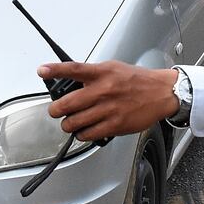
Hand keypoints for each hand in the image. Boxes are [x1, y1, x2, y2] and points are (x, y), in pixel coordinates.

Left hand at [41, 61, 178, 141]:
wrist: (161, 92)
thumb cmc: (137, 80)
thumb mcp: (113, 68)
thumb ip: (93, 75)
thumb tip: (72, 82)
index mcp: (102, 73)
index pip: (73, 69)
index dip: (55, 70)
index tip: (42, 71)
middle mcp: (104, 90)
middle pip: (67, 103)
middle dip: (56, 110)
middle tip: (55, 111)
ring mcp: (109, 109)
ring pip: (74, 122)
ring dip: (68, 124)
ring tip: (70, 122)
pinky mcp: (115, 125)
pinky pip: (89, 134)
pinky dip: (82, 134)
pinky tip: (84, 130)